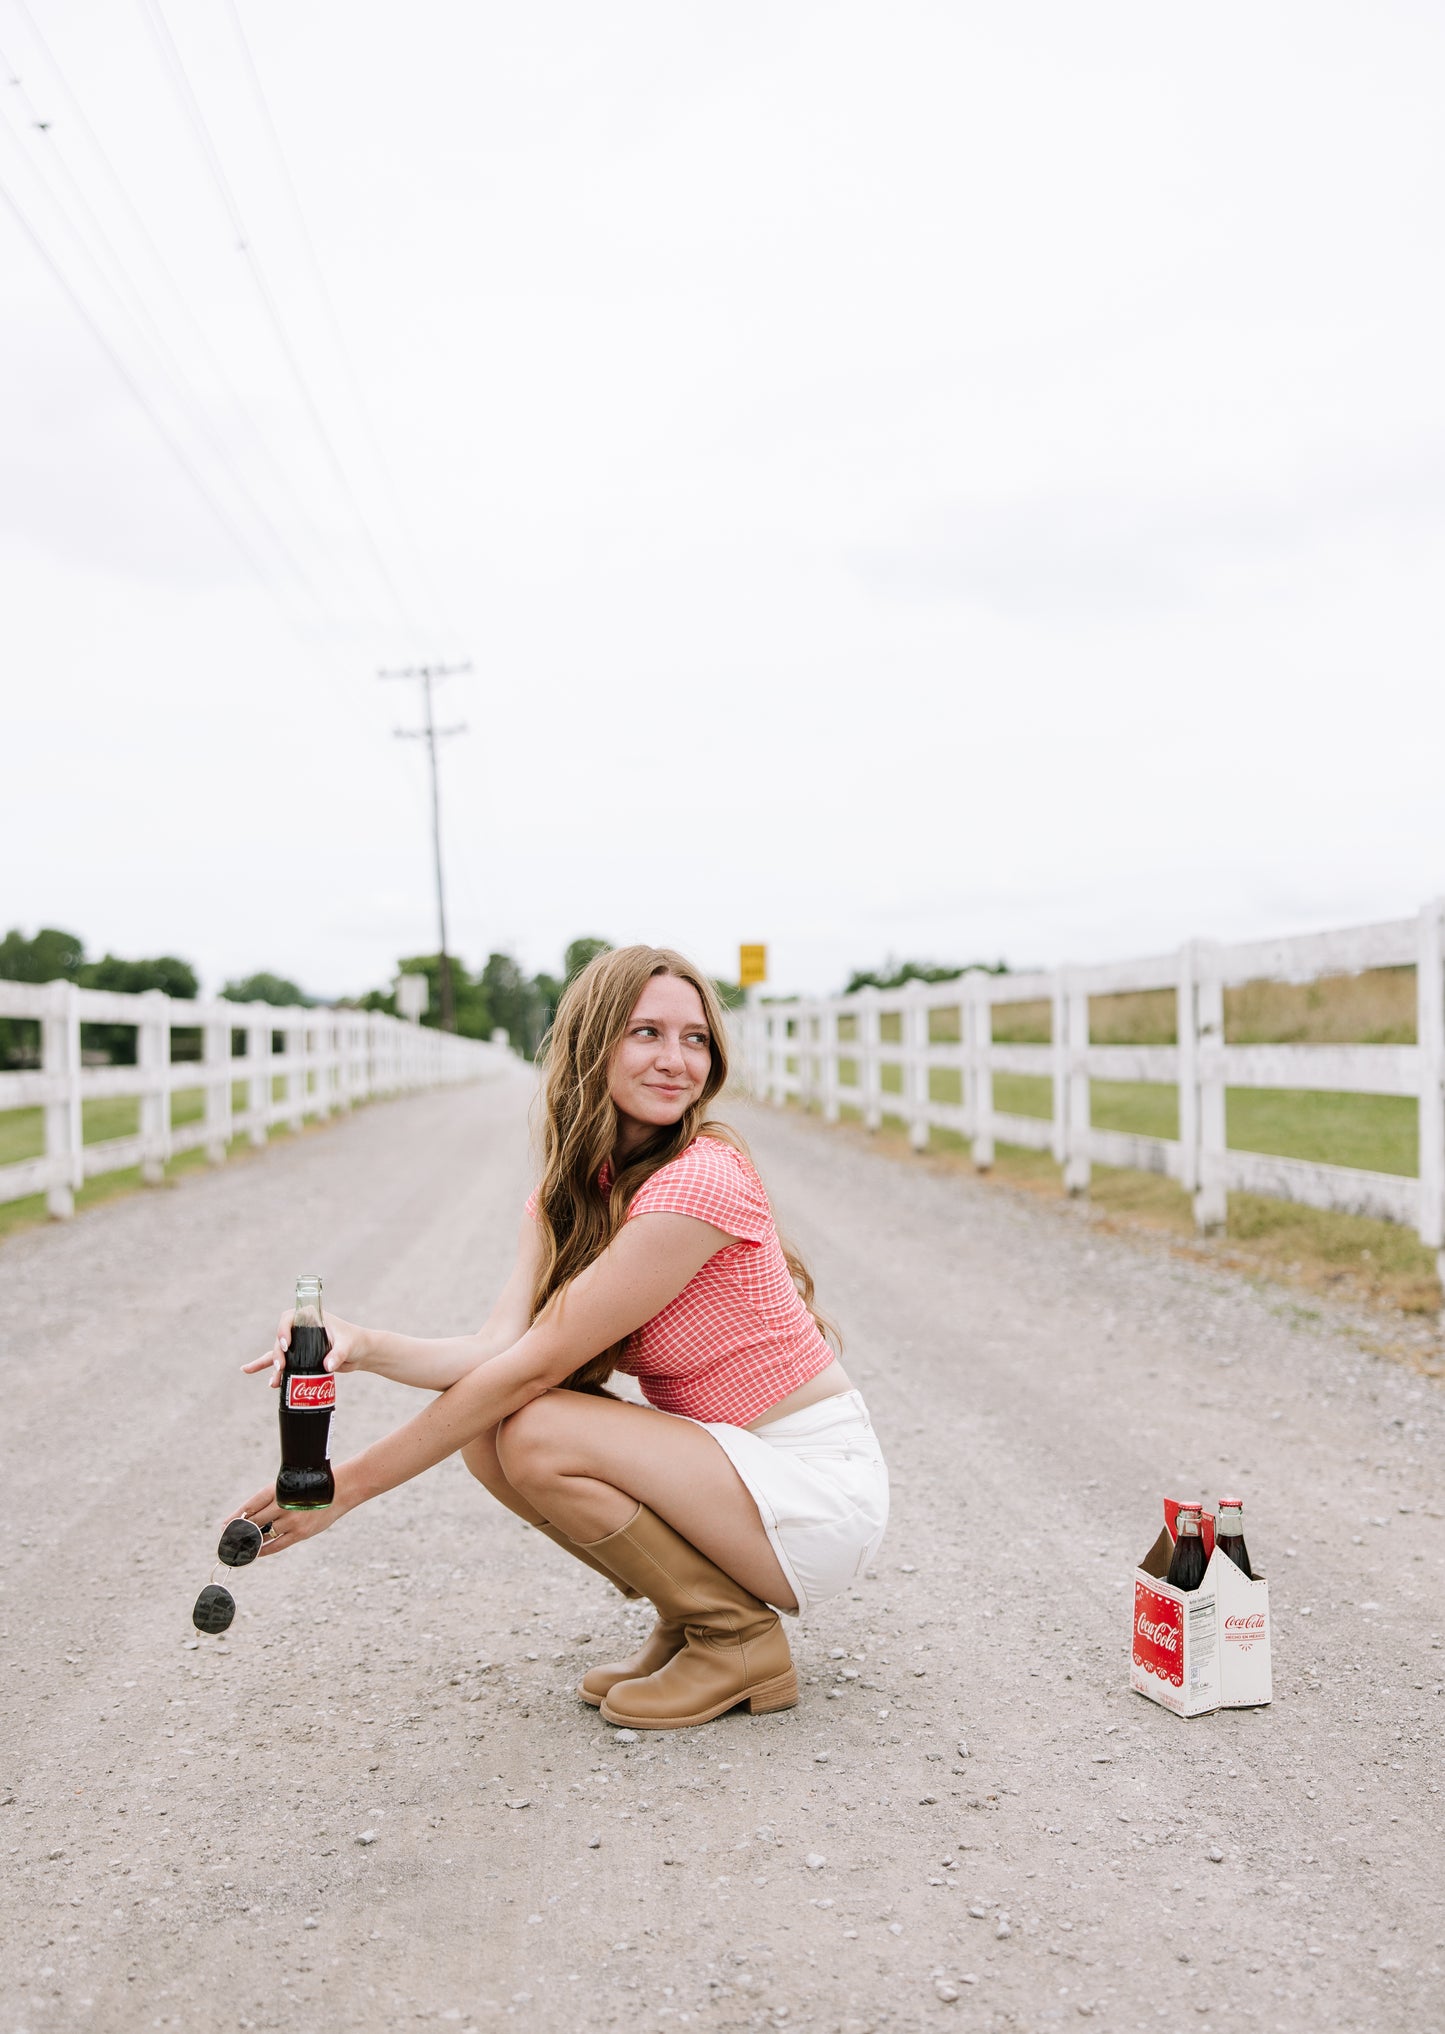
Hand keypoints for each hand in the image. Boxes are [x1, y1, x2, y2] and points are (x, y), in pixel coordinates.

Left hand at [222, 1462, 361, 1555]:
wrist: (340, 1490)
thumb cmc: (311, 1487)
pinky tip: (255, 1552)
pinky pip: (276, 1545)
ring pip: (263, 1534)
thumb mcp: (290, 1487)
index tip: (224, 1526)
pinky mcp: (300, 1533)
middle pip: (254, 1521)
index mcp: (278, 1489)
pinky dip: (263, 1550)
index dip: (235, 1517)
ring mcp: (291, 1520)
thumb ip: (272, 1500)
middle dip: (240, 1531)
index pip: (250, 1506)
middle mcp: (282, 1505)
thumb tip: (249, 1517)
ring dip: (250, 1541)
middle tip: (228, 1539)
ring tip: (239, 1547)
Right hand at [241, 1310, 368, 1388]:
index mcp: (312, 1318)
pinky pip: (283, 1364)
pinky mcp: (302, 1358)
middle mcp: (303, 1329)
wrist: (362, 1353)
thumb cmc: (356, 1343)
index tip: (286, 1345)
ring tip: (272, 1382)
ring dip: (271, 1366)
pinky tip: (269, 1383)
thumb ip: (338, 1354)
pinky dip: (273, 1372)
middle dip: (278, 1354)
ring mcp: (301, 1344)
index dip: (283, 1330)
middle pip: (281, 1339)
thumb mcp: (349, 1346)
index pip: (289, 1318)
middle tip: (281, 1368)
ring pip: (279, 1353)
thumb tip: (327, 1366)